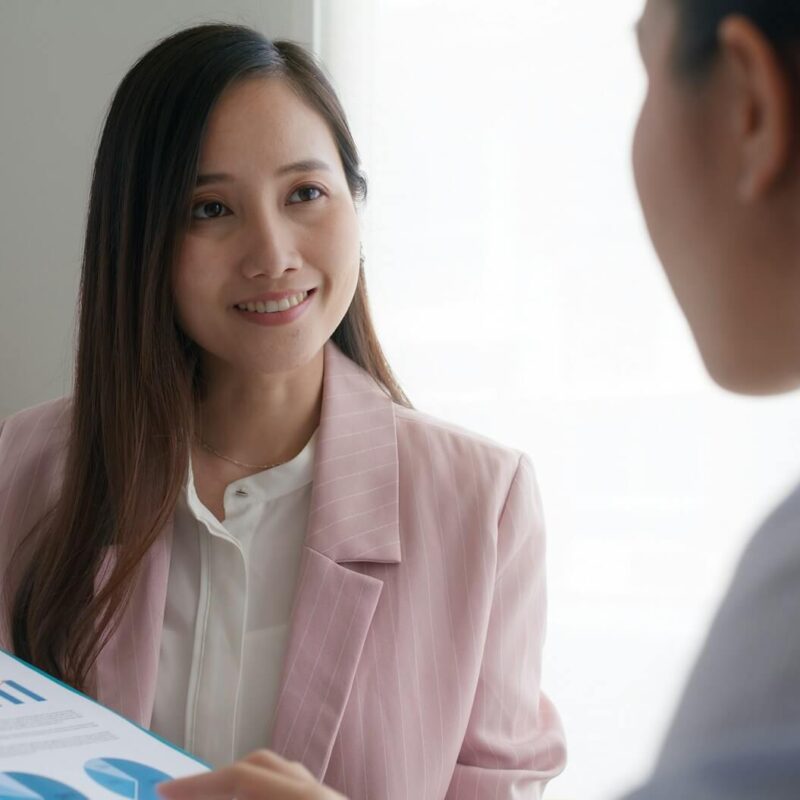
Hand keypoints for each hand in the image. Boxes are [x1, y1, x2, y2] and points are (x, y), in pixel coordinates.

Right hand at [157, 749, 347, 799]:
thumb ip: (234, 793)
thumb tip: (200, 797)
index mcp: (302, 795)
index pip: (242, 776)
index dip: (198, 784)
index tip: (163, 790)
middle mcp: (320, 789)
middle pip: (262, 765)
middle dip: (218, 779)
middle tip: (183, 796)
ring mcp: (330, 796)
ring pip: (281, 775)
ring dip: (241, 786)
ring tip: (211, 798)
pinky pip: (292, 789)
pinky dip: (263, 794)